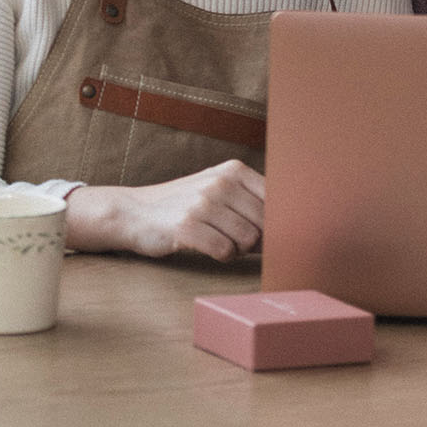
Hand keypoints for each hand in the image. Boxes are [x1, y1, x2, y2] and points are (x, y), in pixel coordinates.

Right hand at [65, 159, 264, 261]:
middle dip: (257, 240)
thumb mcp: (219, 190)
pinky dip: (221, 256)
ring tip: (220, 241)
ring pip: (248, 240)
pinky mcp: (186, 226)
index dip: (280, 222)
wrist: (134, 211)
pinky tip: (208, 247)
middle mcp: (220, 182)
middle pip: (266, 224)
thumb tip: (292, 225)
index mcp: (234, 170)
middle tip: (237, 240)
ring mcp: (203, 203)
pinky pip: (224, 251)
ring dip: (238, 249)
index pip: (278, 198)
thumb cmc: (185, 204)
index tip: (277, 233)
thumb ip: (252, 201)